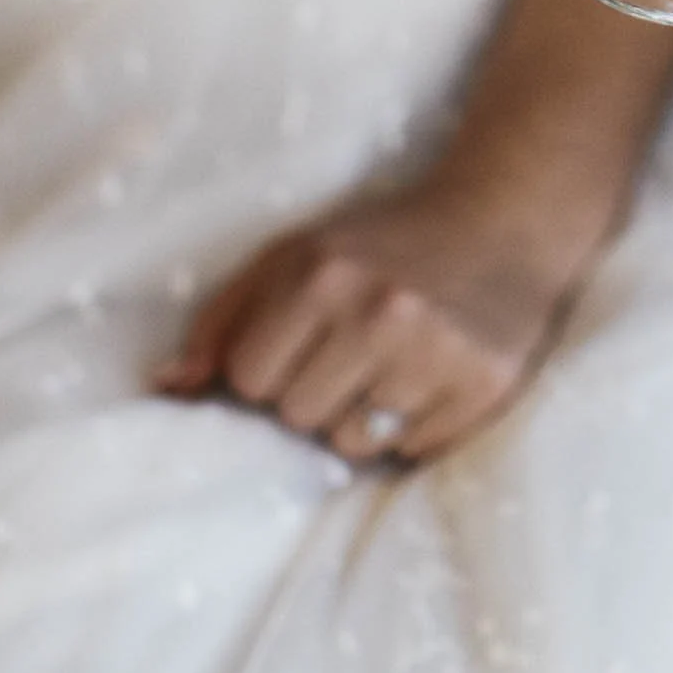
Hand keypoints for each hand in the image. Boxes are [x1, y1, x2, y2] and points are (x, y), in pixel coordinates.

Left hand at [159, 172, 590, 464]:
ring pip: (353, 445)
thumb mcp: (296, 253)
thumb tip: (166, 388)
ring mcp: (435, 355)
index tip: (301, 346)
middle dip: (314, 396)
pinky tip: (429, 379)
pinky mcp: (483, 388)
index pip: (250, 382)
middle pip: (298, 419)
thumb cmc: (383, 242)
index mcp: (322, 275)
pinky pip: (412, 452)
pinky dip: (413, 428)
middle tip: (353, 354)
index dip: (269, 371)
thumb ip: (224, 317)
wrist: (505, 220)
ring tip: (390, 369)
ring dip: (362, 419)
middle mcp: (380, 314)